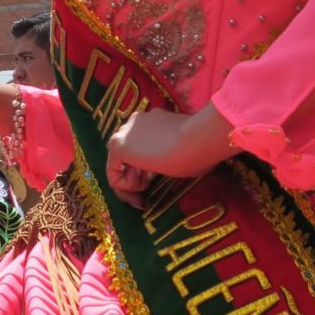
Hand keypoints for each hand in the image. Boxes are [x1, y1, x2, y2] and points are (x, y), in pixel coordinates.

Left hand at [105, 108, 229, 205]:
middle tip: (148, 193)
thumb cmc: (201, 148)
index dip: (146, 172)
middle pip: (127, 156)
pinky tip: (142, 188)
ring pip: (118, 165)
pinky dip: (125, 187)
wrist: (198, 140)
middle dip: (137, 178)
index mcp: (154, 121)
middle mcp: (136, 122)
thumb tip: (178, 162)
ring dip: (131, 183)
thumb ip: (173, 153)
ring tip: (146, 192)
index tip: (154, 184)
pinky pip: (113, 173)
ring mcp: (125, 132)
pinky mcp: (118, 146)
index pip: (141, 148)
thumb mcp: (186, 150)